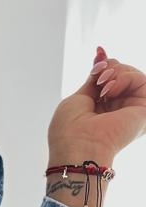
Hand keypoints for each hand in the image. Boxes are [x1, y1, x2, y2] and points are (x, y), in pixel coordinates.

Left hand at [48, 45, 145, 165]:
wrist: (78, 148)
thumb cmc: (70, 132)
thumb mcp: (78, 98)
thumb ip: (93, 79)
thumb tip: (100, 56)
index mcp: (101, 110)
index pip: (109, 78)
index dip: (104, 65)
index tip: (98, 55)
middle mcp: (118, 110)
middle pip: (120, 72)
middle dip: (109, 67)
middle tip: (98, 78)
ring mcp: (131, 110)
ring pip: (131, 74)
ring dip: (115, 73)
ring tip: (103, 88)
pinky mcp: (144, 110)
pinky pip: (140, 80)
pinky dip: (124, 78)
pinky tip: (110, 92)